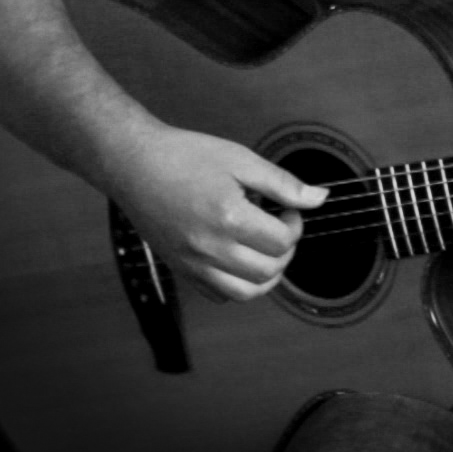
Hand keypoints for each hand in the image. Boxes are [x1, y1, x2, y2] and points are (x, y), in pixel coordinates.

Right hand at [96, 123, 328, 301]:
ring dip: (266, 277)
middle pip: (268, 271)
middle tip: (279, 228)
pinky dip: (237, 286)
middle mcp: (209, 247)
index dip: (295, 226)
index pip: (282, 242)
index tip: (287, 210)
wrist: (133, 163)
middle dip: (285, 252)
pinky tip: (239, 260)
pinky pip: (217, 295)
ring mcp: (192, 262)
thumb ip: (283, 184)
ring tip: (265, 251)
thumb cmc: (184, 156)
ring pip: (244, 293)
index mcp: (228, 217)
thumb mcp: (241, 160)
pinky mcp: (180, 268)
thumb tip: (319, 198)